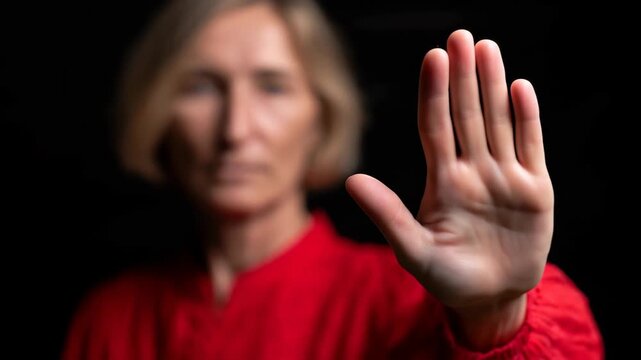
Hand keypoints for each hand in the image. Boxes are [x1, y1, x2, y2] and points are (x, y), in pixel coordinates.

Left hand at [346, 29, 553, 341]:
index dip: (434, 93)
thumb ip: (388, 216)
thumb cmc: (446, 278)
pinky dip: (527, 119)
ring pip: (498, 122)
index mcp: (442, 182)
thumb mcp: (414, 252)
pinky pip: (530, 147)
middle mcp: (472, 171)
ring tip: (488, 49)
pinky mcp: (534, 190)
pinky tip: (520, 88)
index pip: (435, 127)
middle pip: (466, 115)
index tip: (433, 58)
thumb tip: (352, 181)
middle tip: (460, 37)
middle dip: (463, 77)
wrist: (490, 298)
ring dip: (493, 86)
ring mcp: (503, 177)